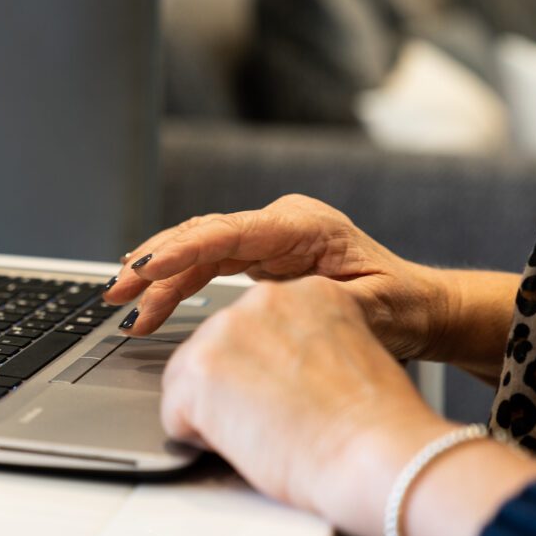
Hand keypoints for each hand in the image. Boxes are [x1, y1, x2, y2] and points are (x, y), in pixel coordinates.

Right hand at [105, 194, 445, 360]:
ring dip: (156, 276)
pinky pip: (205, 266)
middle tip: (115, 292)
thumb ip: (321, 303)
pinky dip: (175, 284)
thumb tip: (274, 310)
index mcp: (302, 225)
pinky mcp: (258, 258)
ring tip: (120, 303)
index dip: (181, 250)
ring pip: (195, 251)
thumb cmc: (402, 304)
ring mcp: (265, 239)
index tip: (146, 267)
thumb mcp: (372, 308)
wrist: (419, 306)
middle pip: (200, 237)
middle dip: (152, 263)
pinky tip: (149, 300)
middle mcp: (277, 225)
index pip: (227, 232)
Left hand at [159, 277, 444, 516]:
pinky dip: (198, 435)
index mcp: (306, 292)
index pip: (256, 327)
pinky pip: (175, 410)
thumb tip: (277, 368)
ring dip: (215, 412)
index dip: (264, 370)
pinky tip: (242, 442)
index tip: (282, 392)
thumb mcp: (352, 355)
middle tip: (274, 419)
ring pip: (190, 378)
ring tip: (264, 431)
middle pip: (217, 348)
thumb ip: (309, 345)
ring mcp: (225, 331)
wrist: (377, 454)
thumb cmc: (375, 425)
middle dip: (232, 389)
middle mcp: (261, 300)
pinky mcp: (199, 369)